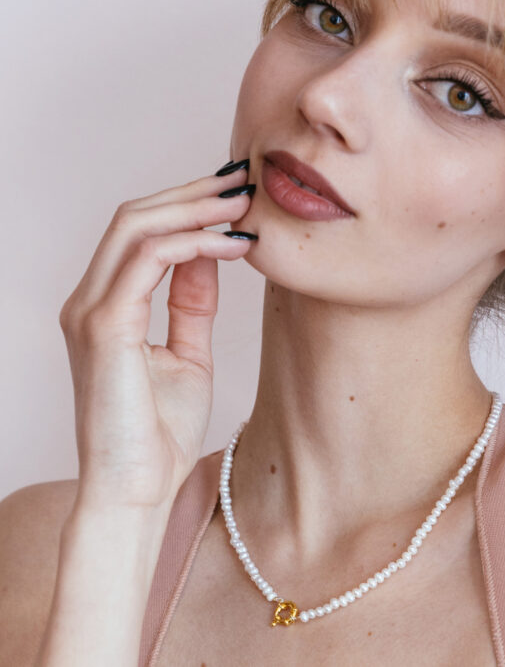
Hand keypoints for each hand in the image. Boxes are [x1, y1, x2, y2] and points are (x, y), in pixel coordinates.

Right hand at [58, 161, 255, 509]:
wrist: (138, 493)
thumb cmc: (160, 434)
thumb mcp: (187, 355)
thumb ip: (191, 304)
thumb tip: (209, 255)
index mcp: (107, 306)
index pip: (141, 234)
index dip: (188, 207)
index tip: (236, 198)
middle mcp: (90, 300)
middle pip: (136, 217)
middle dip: (193, 194)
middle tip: (244, 183)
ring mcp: (91, 311)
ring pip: (137, 228)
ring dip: (194, 209)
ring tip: (244, 203)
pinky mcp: (104, 327)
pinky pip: (148, 261)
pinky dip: (193, 244)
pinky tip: (233, 244)